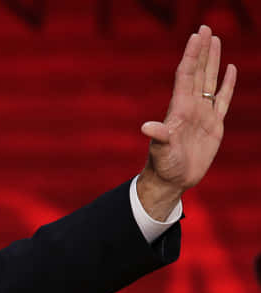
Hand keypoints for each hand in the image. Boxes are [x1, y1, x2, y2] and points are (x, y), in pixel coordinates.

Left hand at [137, 25, 236, 220]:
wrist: (172, 180)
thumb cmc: (163, 166)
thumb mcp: (161, 151)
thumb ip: (158, 137)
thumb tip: (147, 127)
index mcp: (179, 108)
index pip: (186, 75)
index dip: (191, 55)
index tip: (196, 36)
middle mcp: (191, 107)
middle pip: (198, 72)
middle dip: (202, 50)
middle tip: (205, 28)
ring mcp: (203, 114)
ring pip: (210, 81)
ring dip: (213, 61)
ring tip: (216, 41)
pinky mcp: (214, 125)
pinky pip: (222, 99)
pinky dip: (227, 84)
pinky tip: (230, 69)